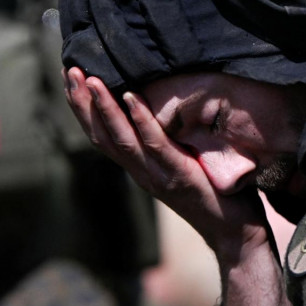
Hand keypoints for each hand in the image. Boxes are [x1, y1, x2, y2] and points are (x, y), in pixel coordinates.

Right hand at [64, 67, 296, 305]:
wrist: (236, 235)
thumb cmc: (214, 194)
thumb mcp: (183, 163)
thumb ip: (167, 143)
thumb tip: (162, 107)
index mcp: (139, 168)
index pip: (102, 136)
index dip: (83, 109)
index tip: (71, 78)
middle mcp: (142, 173)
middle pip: (102, 137)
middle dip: (83, 104)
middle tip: (69, 71)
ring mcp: (158, 177)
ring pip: (122, 141)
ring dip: (105, 109)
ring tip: (90, 80)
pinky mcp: (181, 177)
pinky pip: (157, 145)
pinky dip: (143, 121)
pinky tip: (132, 98)